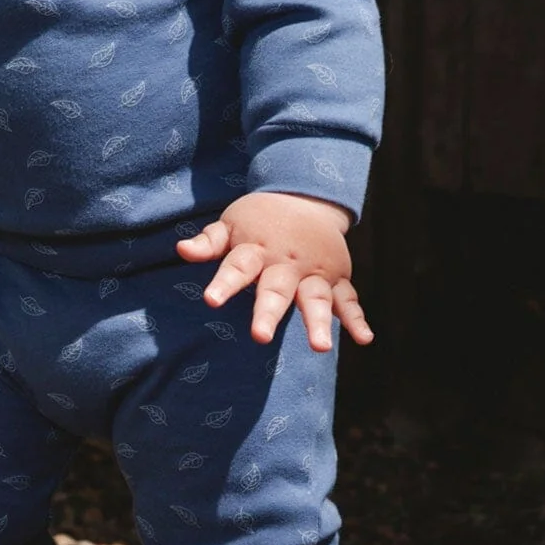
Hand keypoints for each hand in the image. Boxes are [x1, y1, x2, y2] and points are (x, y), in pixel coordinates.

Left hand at [175, 191, 370, 351]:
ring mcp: (314, 273)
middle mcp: (286, 264)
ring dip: (318, 322)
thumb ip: (208, 242)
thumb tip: (180, 251)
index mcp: (257, 250)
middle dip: (268, 312)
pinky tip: (364, 339)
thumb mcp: (230, 224)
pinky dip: (357, 319)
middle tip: (259, 336)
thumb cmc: (259, 219)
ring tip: (319, 347)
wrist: (305, 197)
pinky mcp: (336, 279)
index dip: (224, 284)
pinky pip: (348, 300)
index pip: (237, 268)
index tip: (211, 300)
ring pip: (316, 299)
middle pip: (277, 290)